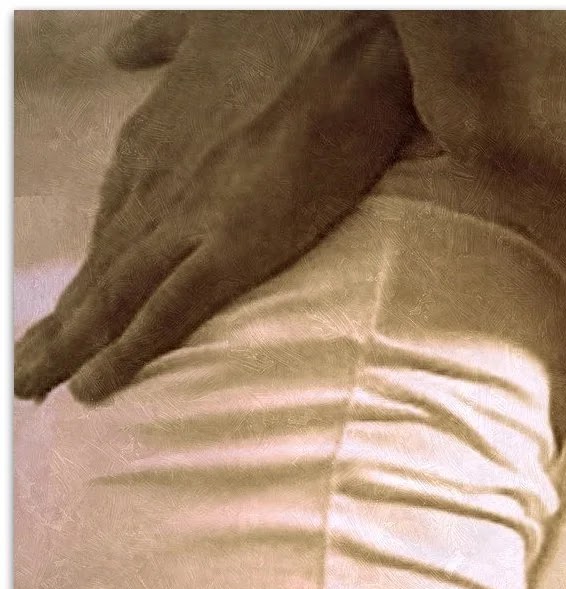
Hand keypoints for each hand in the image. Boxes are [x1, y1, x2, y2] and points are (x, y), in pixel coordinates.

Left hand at [15, 12, 416, 402]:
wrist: (345, 46)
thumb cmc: (291, 33)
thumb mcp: (203, 28)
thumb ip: (161, 42)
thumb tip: (121, 49)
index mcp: (151, 143)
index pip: (110, 224)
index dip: (86, 274)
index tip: (63, 311)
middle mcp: (153, 184)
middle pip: (96, 269)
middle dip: (58, 323)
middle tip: (25, 373)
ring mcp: (187, 217)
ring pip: (110, 296)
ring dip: (67, 347)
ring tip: (34, 387)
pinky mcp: (232, 245)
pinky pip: (167, 310)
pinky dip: (126, 351)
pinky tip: (95, 386)